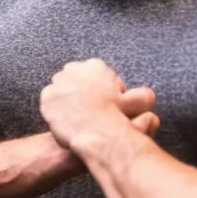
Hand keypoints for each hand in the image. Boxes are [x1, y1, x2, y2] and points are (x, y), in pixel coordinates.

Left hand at [40, 59, 158, 149]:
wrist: (95, 131)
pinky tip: (65, 120)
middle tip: (87, 112)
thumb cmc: (115, 117)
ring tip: (76, 117)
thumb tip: (150, 97)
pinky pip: (49, 103)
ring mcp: (58, 83)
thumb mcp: (133, 103)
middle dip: (80, 93)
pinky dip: (55, 111)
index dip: (99, 92)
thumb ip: (142, 96)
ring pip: (61, 91)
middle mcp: (74, 69)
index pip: (94, 77)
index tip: (101, 105)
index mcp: (95, 66)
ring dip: (66, 101)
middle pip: (75, 81)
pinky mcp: (46, 98)